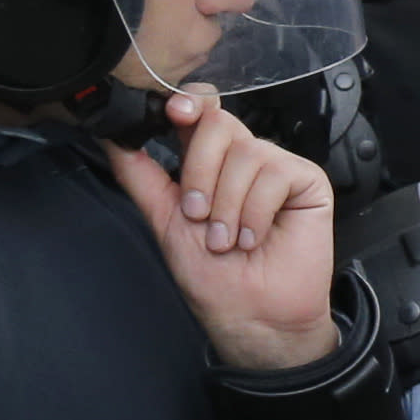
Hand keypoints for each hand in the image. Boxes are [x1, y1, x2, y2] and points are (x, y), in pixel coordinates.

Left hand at [108, 86, 344, 373]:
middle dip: (200, 174)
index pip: (200, 113)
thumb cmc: (211, 277)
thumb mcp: (164, 220)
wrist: (250, 314)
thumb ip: (139, 174)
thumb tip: (111, 135)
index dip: (187, 105)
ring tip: (229, 240)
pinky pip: (275, 174)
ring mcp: (277, 167)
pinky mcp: (308, 181)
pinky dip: (257, 213)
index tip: (173, 113)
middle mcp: (243, 158)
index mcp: (209, 162)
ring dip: (228, 206)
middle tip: (200, 217)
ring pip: (246, 152)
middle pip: (218, 124)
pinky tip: (255, 238)